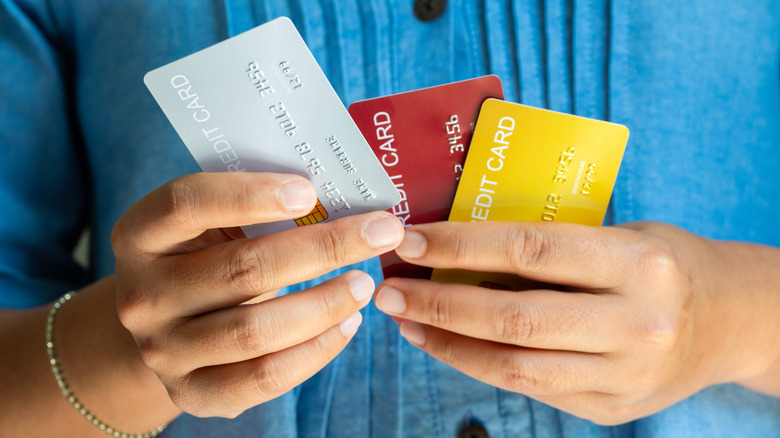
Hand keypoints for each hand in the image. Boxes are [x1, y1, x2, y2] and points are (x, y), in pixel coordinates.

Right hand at [112, 172, 402, 417]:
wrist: (168, 327)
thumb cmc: (205, 259)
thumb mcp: (211, 226)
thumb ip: (254, 209)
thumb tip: (341, 197)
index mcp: (139, 235)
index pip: (185, 204)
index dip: (248, 194)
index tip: (310, 191)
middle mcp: (143, 295)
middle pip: (241, 268)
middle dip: (324, 248)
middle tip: (381, 232)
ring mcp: (163, 350)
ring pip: (256, 330)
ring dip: (325, 304)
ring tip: (366, 283)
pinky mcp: (193, 393)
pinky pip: (264, 377)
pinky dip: (316, 350)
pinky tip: (348, 324)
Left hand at [374, 221, 779, 423]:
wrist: (730, 322)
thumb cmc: (664, 263)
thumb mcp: (621, 234)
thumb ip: (553, 242)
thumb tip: (460, 242)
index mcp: (637, 265)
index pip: (530, 250)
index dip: (462, 245)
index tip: (411, 240)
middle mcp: (635, 325)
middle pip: (513, 317)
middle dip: (438, 303)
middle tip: (388, 289)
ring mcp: (624, 377)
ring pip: (512, 365)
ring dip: (446, 342)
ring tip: (404, 320)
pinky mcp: (610, 409)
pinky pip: (528, 387)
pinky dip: (477, 365)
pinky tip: (445, 344)